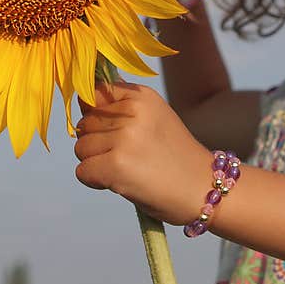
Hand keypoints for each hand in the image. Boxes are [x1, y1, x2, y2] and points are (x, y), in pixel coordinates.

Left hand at [74, 81, 214, 225]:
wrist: (204, 190)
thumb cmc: (176, 157)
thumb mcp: (154, 119)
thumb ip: (122, 109)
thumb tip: (83, 103)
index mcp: (142, 96)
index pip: (96, 94)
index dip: (96, 115)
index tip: (111, 130)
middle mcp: (132, 112)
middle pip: (85, 122)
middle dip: (96, 141)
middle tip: (125, 157)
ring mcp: (124, 138)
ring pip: (81, 147)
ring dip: (95, 162)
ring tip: (125, 169)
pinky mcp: (115, 166)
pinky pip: (82, 171)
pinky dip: (94, 180)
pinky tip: (119, 182)